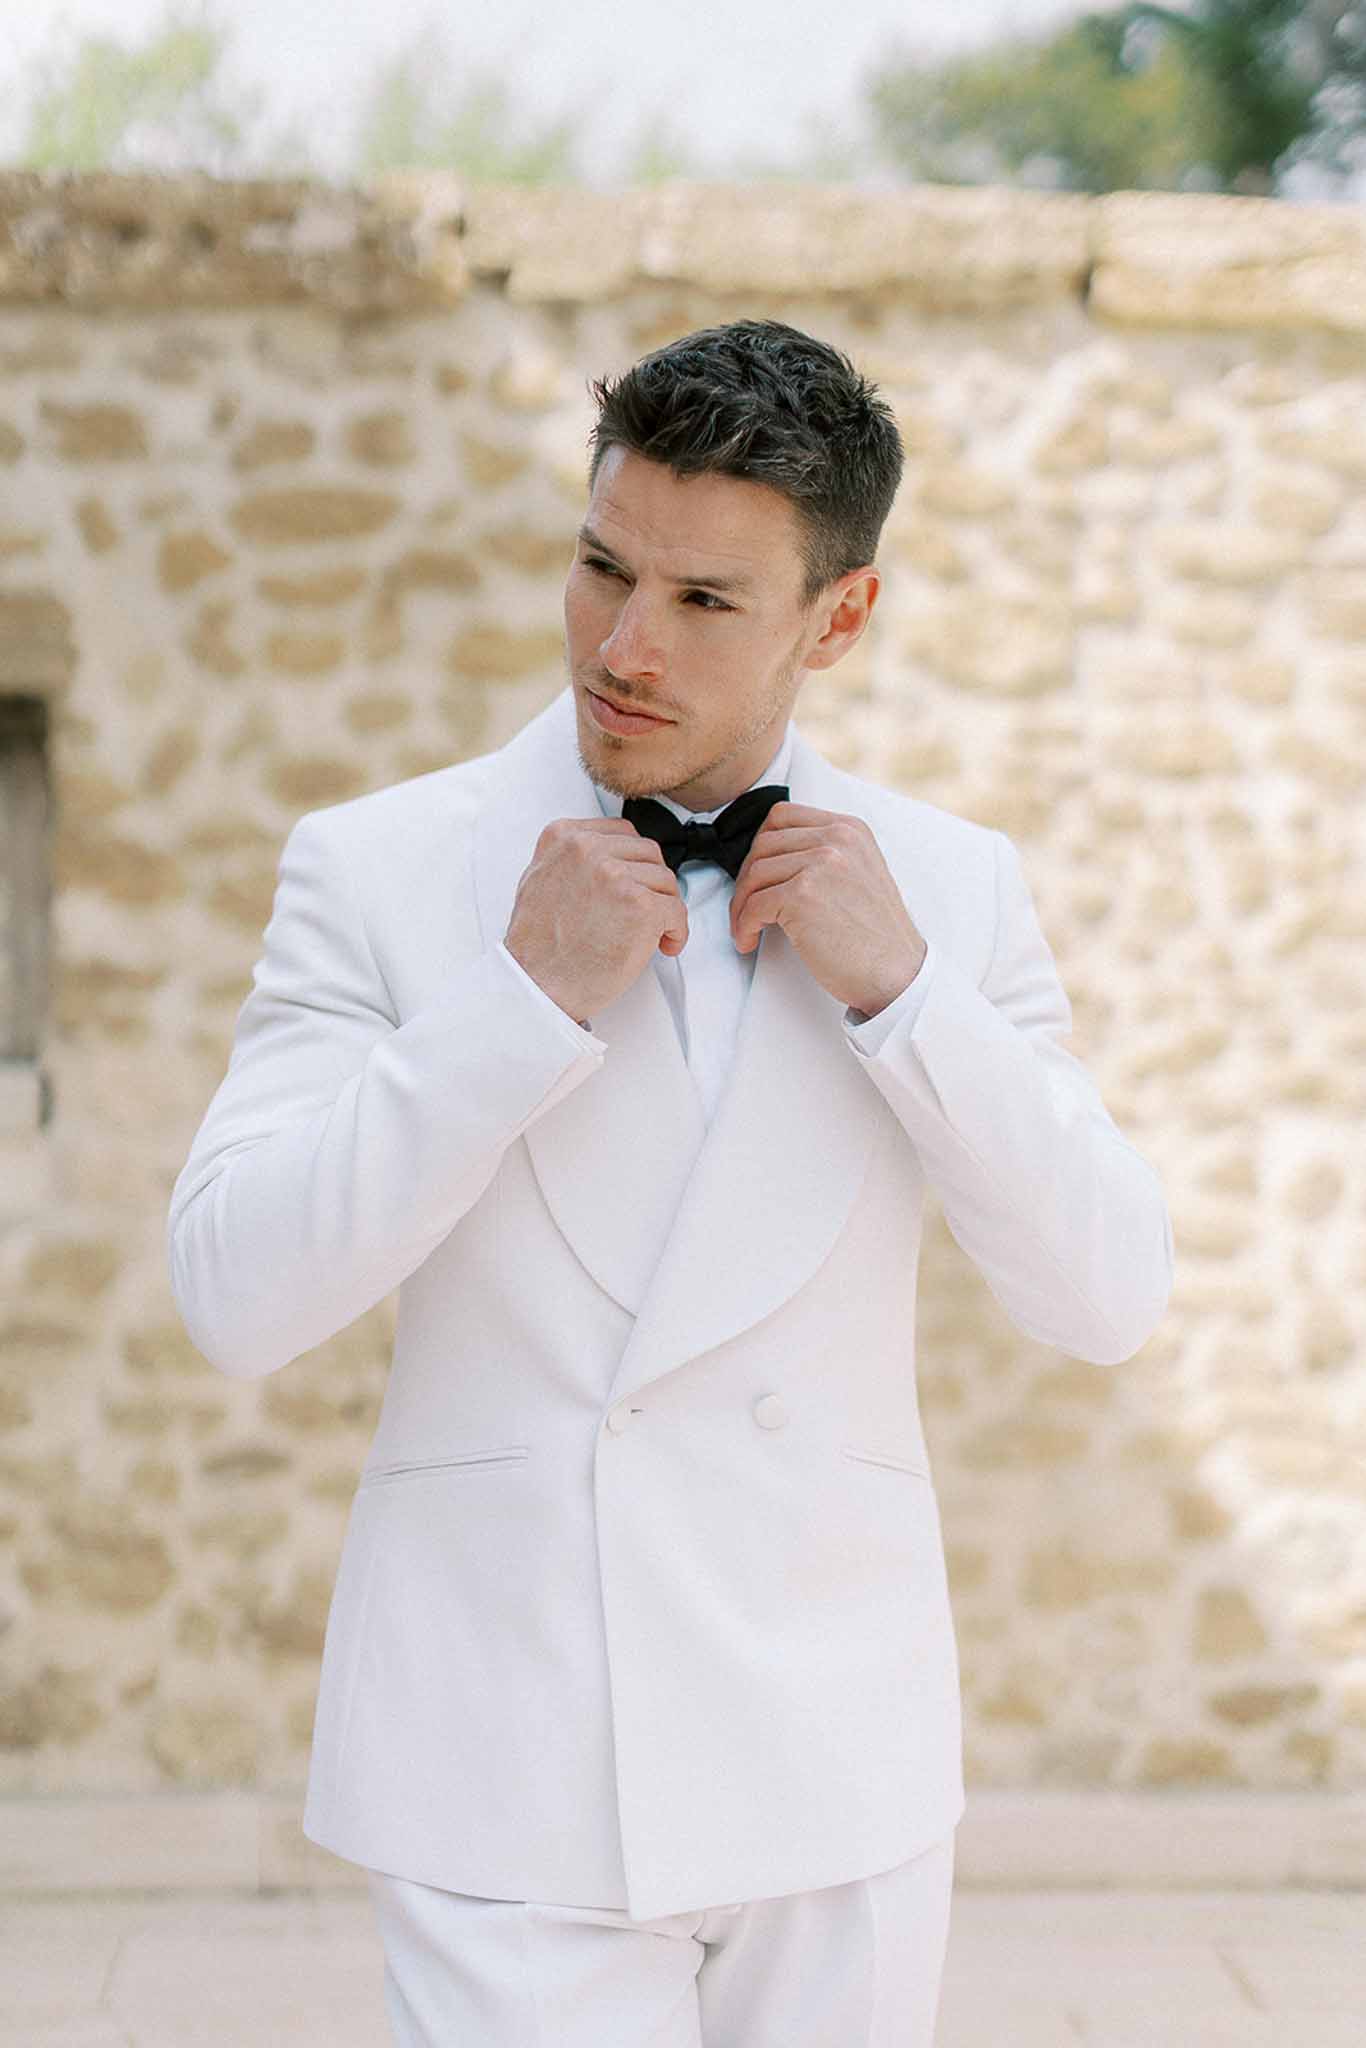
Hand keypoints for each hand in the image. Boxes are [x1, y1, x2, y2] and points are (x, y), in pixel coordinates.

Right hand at [505, 817, 687, 1022]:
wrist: (537, 984)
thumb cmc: (536, 945)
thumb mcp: (538, 878)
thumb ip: (570, 858)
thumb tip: (604, 856)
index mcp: (564, 837)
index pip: (621, 832)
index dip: (635, 861)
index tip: (637, 881)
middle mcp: (589, 850)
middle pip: (648, 853)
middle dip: (652, 883)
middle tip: (649, 909)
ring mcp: (617, 876)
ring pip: (666, 880)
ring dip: (665, 907)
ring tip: (653, 933)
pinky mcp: (641, 906)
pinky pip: (677, 910)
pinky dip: (677, 930)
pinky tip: (664, 944)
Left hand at [730, 803, 926, 1016]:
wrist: (897, 973)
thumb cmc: (875, 936)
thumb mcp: (860, 873)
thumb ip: (826, 855)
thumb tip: (775, 858)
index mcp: (850, 829)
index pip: (783, 816)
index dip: (760, 845)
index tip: (756, 872)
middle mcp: (837, 839)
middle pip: (763, 844)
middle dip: (747, 878)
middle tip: (746, 905)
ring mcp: (820, 864)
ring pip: (754, 874)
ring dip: (741, 904)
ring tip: (746, 927)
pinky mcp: (803, 896)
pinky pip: (753, 905)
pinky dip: (743, 925)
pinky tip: (749, 940)